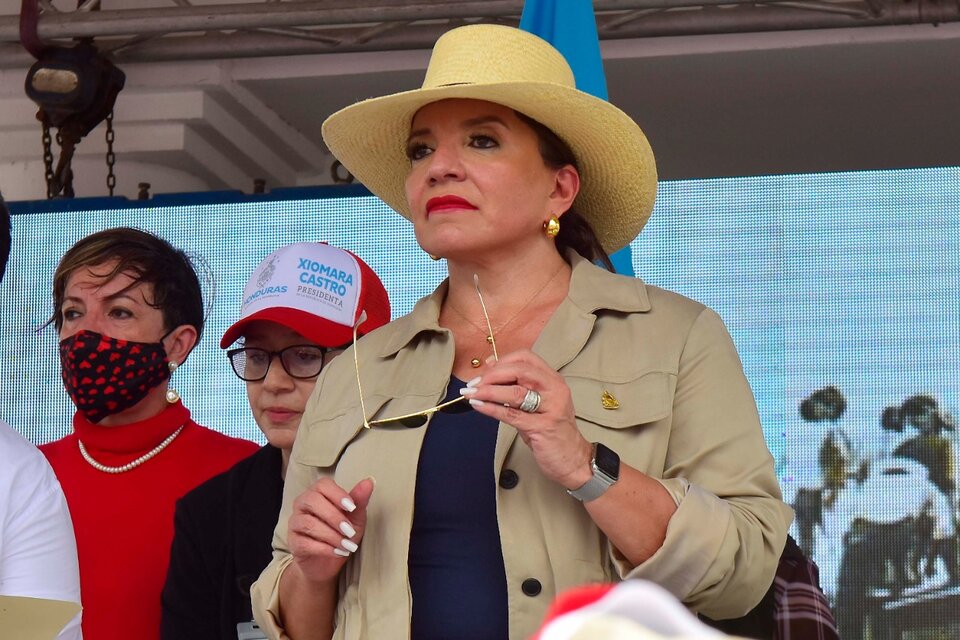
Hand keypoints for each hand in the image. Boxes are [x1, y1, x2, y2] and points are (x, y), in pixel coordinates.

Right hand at [287, 477, 374, 586]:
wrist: (327, 563)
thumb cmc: (341, 534)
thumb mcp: (354, 517)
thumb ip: (359, 500)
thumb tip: (369, 481)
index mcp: (317, 493)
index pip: (322, 485)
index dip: (337, 494)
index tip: (352, 507)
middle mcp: (302, 504)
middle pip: (312, 500)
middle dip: (334, 516)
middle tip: (350, 531)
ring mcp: (295, 523)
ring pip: (308, 523)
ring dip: (331, 535)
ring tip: (347, 546)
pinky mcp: (293, 542)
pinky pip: (304, 542)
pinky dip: (324, 548)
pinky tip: (337, 552)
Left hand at [461, 350, 591, 489]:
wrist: (574, 459)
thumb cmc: (552, 431)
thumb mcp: (537, 404)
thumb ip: (518, 387)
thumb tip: (490, 369)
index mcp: (553, 380)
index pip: (525, 358)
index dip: (501, 361)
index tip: (484, 370)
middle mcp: (555, 389)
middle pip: (520, 370)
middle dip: (492, 375)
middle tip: (474, 384)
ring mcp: (551, 408)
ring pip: (515, 392)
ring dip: (488, 391)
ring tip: (470, 394)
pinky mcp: (543, 427)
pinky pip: (512, 415)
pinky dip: (491, 408)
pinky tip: (478, 405)